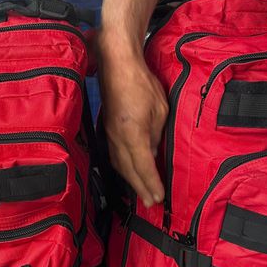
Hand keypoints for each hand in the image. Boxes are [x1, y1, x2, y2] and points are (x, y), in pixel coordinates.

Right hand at [98, 32, 167, 206]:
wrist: (116, 65)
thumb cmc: (141, 82)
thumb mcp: (160, 110)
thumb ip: (156, 134)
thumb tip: (152, 153)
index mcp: (133, 134)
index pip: (143, 167)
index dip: (151, 184)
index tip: (159, 198)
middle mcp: (117, 137)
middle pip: (129, 170)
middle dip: (140, 188)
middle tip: (151, 202)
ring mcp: (109, 133)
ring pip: (118, 163)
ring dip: (130, 179)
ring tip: (141, 191)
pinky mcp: (106, 127)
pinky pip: (113, 153)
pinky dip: (122, 166)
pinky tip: (127, 169)